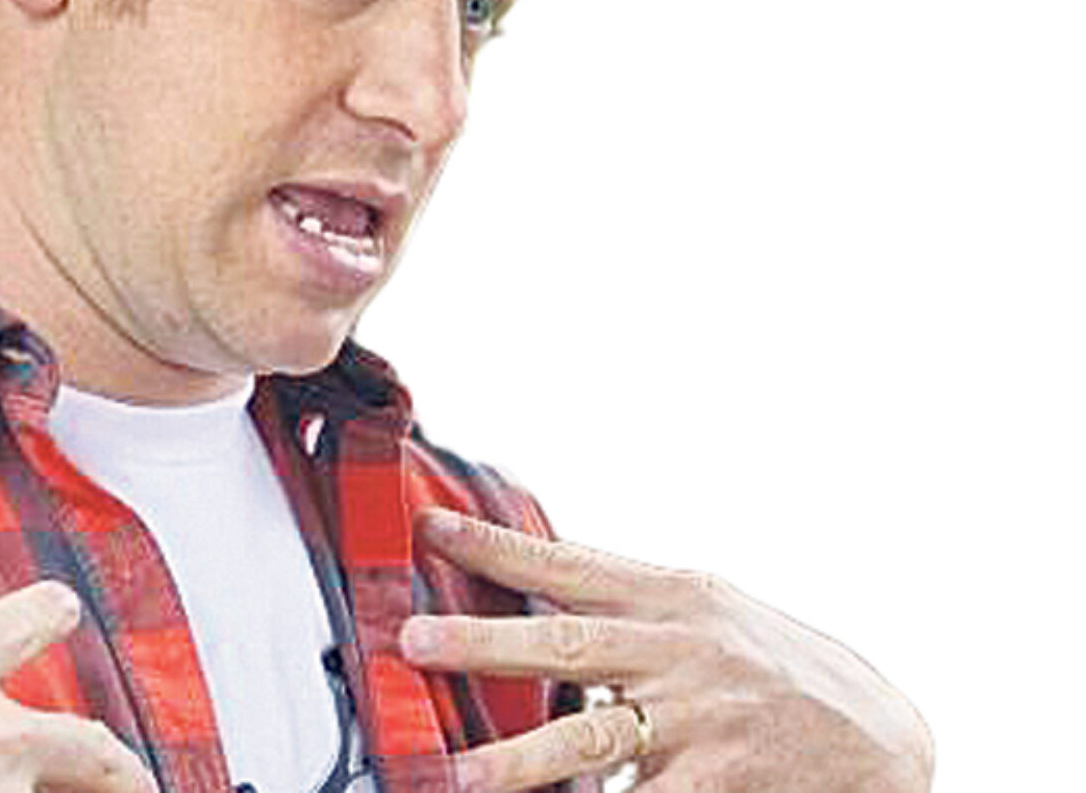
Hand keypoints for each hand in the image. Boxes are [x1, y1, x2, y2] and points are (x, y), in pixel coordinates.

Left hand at [400, 509, 933, 792]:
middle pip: (567, 644)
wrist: (883, 739)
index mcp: (674, 597)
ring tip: (463, 774)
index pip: (568, 563)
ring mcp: (700, 721)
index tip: (428, 530)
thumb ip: (632, 601)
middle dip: (483, 643)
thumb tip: (540, 581)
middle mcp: (683, 650)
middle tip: (413, 641)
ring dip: (522, 758)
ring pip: (594, 737)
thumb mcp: (711, 611)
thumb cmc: (781, 667)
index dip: (494, 547)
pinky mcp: (718, 783)